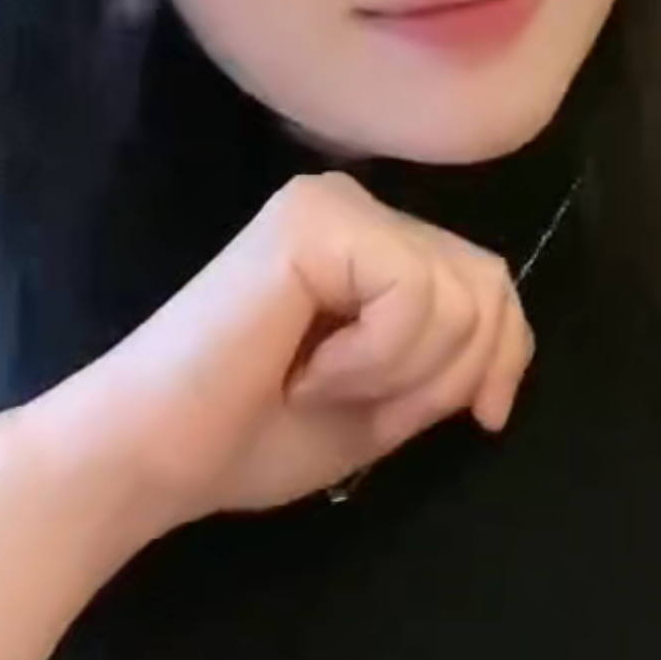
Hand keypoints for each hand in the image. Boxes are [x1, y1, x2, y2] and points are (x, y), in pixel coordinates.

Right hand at [23, 172, 534, 536]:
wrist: (153, 454)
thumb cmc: (252, 436)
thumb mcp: (386, 403)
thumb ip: (447, 366)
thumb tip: (507, 356)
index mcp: (373, 246)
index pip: (488, 281)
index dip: (504, 356)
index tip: (480, 421)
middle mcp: (357, 208)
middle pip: (485, 284)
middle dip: (450, 375)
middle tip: (362, 405)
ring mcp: (332, 206)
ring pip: (457, 296)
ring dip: (401, 374)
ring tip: (320, 384)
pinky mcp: (312, 221)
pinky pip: (411, 295)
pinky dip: (373, 359)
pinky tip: (306, 369)